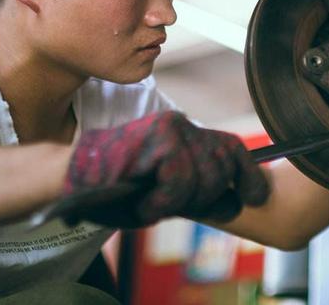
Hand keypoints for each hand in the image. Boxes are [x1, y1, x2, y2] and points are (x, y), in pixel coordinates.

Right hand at [62, 111, 269, 227]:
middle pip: (223, 165)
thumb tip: (238, 199)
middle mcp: (182, 125)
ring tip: (151, 203)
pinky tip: (145, 204)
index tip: (255, 195)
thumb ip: (199, 190)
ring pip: (204, 176)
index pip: (232, 148)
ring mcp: (170, 127)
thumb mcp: (168, 192)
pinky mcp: (158, 136)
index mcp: (185, 135)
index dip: (249, 174)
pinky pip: (180, 180)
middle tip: (170, 204)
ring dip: (179, 202)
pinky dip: (163, 201)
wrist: (74, 177)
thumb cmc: (118, 189)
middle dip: (206, 195)